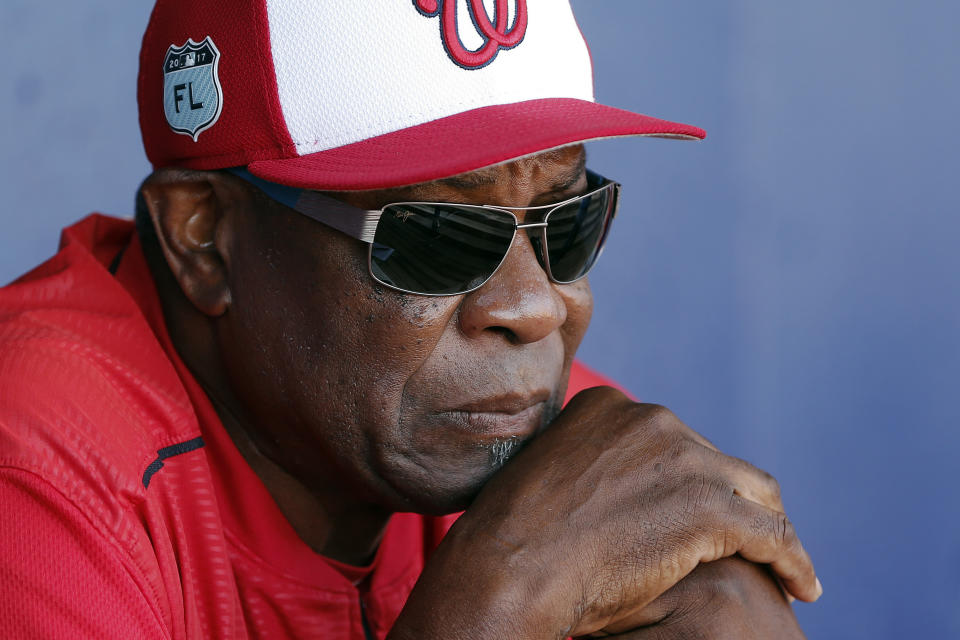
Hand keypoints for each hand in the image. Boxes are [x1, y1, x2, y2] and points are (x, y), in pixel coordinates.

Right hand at [391, 387, 818, 638]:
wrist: (507, 568)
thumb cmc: (514, 540)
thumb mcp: (546, 476)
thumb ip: (585, 465)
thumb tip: (605, 493)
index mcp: (608, 406)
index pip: (674, 441)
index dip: (693, 479)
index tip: (702, 512)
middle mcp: (650, 417)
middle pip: (717, 462)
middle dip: (730, 503)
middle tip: (745, 544)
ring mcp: (682, 457)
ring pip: (754, 493)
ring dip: (771, 529)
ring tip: (785, 565)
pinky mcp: (707, 506)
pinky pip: (771, 535)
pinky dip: (793, 561)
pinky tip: (804, 586)